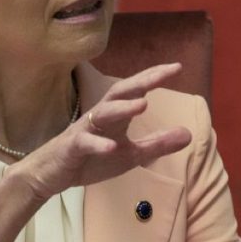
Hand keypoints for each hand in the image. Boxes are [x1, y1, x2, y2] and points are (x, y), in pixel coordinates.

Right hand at [13, 63, 192, 200]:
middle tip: (164, 74)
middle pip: (120, 92)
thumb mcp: (131, 155)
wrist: (51, 174)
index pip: (136, 91)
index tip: (177, 67)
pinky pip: (84, 143)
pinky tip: (113, 146)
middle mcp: (100, 116)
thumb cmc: (91, 158)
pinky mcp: (71, 148)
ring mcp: (84, 131)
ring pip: (102, 113)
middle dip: (142, 81)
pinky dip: (98, 144)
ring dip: (122, 108)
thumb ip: (158, 144)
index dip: (154, 77)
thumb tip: (189, 134)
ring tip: (143, 104)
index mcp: (116, 115)